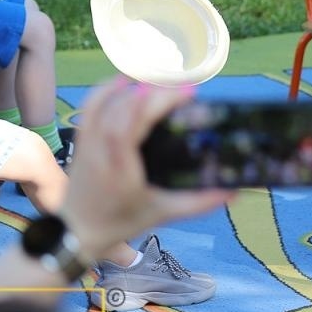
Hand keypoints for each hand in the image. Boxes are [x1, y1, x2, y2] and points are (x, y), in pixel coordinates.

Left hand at [60, 80, 232, 259]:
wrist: (76, 232)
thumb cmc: (121, 222)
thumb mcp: (163, 214)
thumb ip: (198, 203)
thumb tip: (234, 193)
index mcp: (121, 167)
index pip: (134, 123)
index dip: (158, 102)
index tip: (188, 94)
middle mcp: (101, 148)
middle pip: (124, 107)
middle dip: (156, 91)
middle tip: (186, 89)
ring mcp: (89, 141)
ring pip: (108, 102)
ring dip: (136, 86)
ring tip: (164, 83)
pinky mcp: (83, 138)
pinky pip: (92, 105)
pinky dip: (108, 88)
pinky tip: (127, 79)